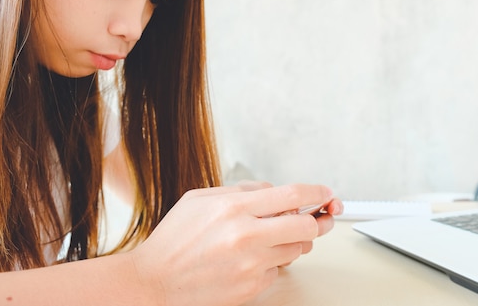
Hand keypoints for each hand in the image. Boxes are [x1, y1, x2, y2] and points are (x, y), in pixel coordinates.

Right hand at [129, 183, 336, 305]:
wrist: (153, 282)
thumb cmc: (174, 239)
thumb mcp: (200, 199)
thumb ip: (240, 190)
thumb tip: (271, 191)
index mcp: (234, 208)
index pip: (292, 195)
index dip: (316, 193)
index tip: (325, 193)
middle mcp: (246, 236)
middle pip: (306, 226)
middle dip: (315, 221)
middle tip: (314, 219)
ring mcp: (251, 265)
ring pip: (296, 250)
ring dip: (291, 241)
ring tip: (269, 238)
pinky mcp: (251, 288)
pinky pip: (278, 272)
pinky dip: (272, 263)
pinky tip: (250, 260)